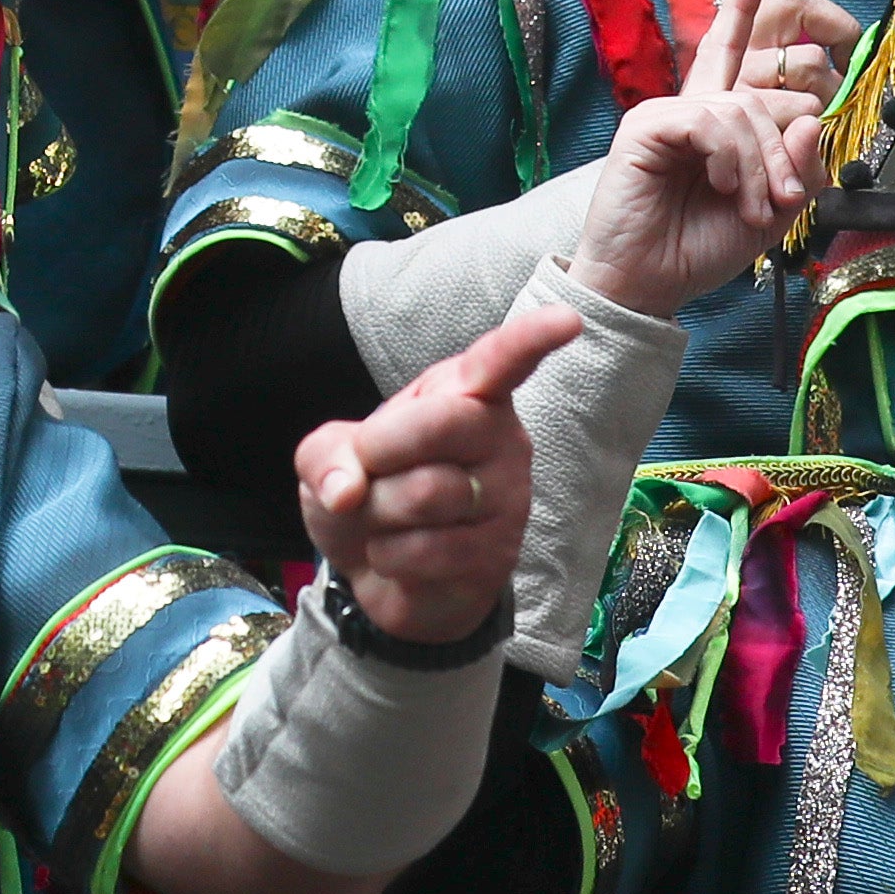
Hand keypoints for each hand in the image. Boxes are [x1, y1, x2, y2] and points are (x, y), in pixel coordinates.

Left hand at [294, 294, 569, 648]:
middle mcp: (499, 437)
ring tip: (385, 520)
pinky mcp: (500, 554)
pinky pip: (429, 550)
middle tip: (365, 471)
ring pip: (428, 493)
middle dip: (381, 450)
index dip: (531, 339)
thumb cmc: (369, 493)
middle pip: (445, 423)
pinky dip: (389, 556)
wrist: (383, 573)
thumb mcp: (330, 459)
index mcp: (464, 393)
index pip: (502, 361)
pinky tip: (399, 555)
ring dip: (379, 513)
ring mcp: (507, 497)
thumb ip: (327, 456)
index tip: (566, 320)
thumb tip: (347, 490)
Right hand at [572, 0, 851, 313]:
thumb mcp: (772, 210)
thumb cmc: (702, 246)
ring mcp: (668, 113)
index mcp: (719, 120)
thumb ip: (799, 166)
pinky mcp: (647, 126)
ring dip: (761, 164)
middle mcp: (693, 105)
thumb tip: (809, 117)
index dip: (744, 3)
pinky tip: (723, 186)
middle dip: (784, 145)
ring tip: (756, 206)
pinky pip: (708, 121)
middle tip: (786, 197)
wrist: (649, 285)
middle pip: (757, 83)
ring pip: (742, 109)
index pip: (736, 49)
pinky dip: (728, 158)